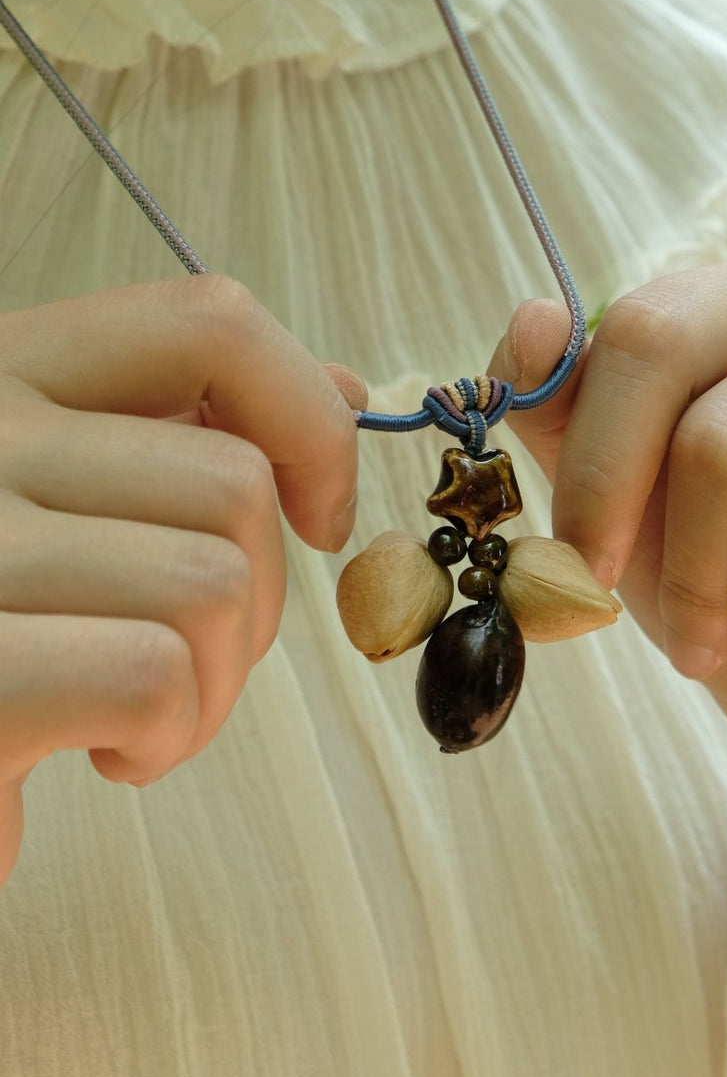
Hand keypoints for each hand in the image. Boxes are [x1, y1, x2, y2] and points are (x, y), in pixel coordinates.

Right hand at [0, 273, 365, 888]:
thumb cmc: (9, 636)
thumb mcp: (74, 504)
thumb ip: (188, 435)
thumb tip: (344, 389)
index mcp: (6, 367)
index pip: (209, 324)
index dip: (307, 419)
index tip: (317, 514)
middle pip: (234, 481)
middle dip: (257, 601)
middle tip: (185, 662)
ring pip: (213, 583)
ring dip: (214, 684)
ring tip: (141, 716)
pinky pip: (153, 675)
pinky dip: (167, 736)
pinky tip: (109, 752)